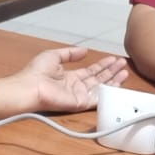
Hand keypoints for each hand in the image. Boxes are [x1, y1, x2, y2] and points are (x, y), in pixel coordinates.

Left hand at [0, 46, 127, 115]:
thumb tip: (84, 50)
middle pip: (98, 79)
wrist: (30, 87)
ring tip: (124, 72)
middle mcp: (76, 87)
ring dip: (113, 80)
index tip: (113, 59)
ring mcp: (78, 96)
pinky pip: (97, 99)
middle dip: (111, 71)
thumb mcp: (53, 56)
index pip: (90, 71)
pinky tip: (118, 85)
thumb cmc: (36, 72)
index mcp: (70, 76)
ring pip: (100, 88)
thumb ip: (70, 53)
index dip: (102, 65)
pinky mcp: (79, 103)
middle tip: (123, 63)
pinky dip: (108, 93)